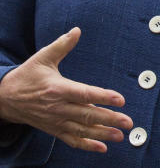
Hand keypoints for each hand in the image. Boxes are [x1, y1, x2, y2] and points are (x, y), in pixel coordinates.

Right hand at [0, 28, 131, 151]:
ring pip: (82, 130)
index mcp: (58, 89)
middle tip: (128, 122)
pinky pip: (71, 139)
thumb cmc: (27, 76)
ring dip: (102, 134)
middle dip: (109, 119)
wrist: (5, 98)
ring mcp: (56, 121)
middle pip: (87, 115)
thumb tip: (76, 30)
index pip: (84, 94)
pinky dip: (86, 145)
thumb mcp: (42, 58)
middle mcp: (58, 107)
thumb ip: (62, 45)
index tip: (120, 100)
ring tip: (120, 136)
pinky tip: (102, 148)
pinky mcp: (54, 129)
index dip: (103, 97)